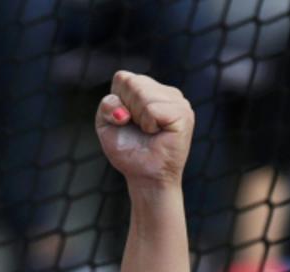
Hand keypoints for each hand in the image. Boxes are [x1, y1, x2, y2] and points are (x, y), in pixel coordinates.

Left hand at [95, 71, 193, 188]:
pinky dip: (148, 125)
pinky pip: (152, 109)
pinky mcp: (183, 112)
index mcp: (147, 89)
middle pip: (132, 82)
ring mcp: (177, 99)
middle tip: (137, 127)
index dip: (116, 102)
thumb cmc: (127, 149)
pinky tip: (157, 133)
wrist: (143, 175)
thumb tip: (124, 109)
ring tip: (148, 131)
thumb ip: (107, 105)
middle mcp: (164, 90)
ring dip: (137, 118)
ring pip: (142, 94)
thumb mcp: (106, 124)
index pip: (122, 78)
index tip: (123, 120)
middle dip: (125, 109)